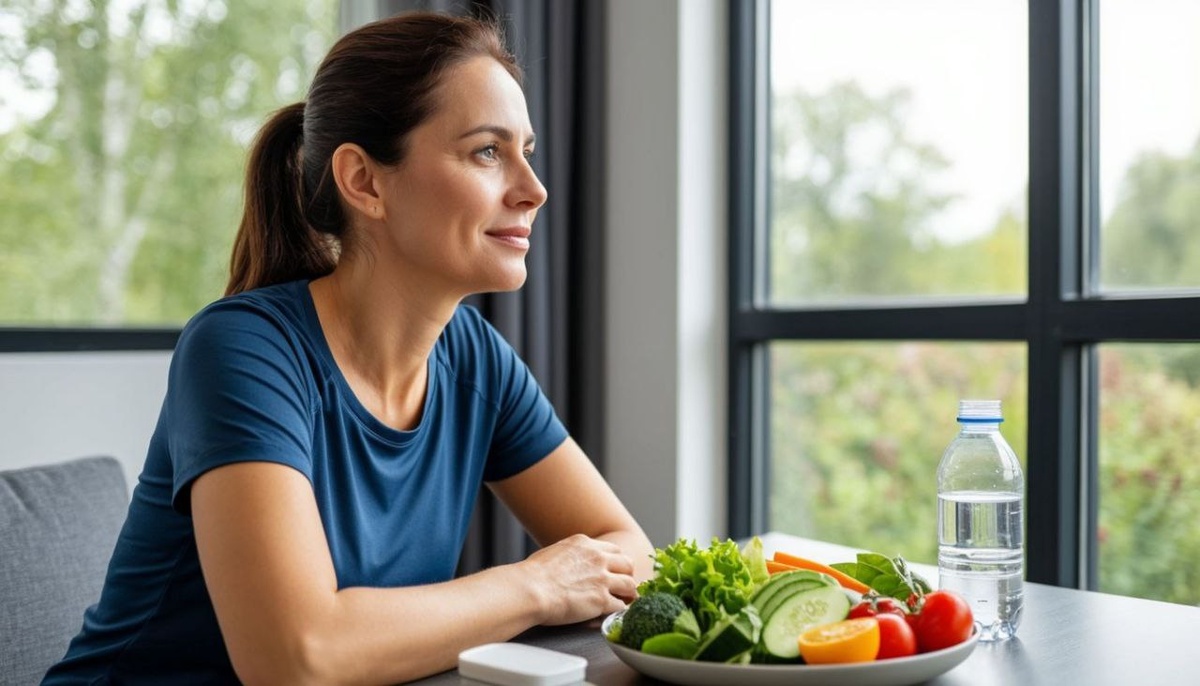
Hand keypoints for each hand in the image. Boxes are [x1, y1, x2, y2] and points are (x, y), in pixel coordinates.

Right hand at [520, 533, 637, 625]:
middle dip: (626, 575)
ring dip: (627, 594)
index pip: (613, 550)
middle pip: (627, 564)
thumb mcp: (553, 552)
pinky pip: (620, 606)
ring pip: (630, 584)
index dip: (615, 563)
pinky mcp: (601, 600)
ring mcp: (602, 579)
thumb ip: (569, 556)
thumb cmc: (532, 574)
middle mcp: (598, 558)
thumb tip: (567, 564)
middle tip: (622, 586)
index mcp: (585, 544)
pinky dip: (618, 611)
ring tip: (623, 601)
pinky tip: (612, 614)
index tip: (613, 571)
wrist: (529, 589)